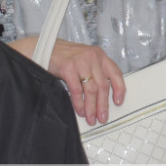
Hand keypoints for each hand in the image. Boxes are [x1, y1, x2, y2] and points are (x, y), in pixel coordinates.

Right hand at [11, 37, 125, 125]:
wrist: (46, 48)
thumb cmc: (66, 56)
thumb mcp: (85, 60)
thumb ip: (95, 73)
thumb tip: (101, 97)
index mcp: (100, 55)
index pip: (115, 73)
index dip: (119, 88)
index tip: (118, 101)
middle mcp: (93, 57)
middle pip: (103, 85)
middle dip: (103, 104)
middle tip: (102, 117)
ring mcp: (81, 62)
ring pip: (91, 90)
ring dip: (91, 107)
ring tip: (91, 117)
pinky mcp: (69, 68)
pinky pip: (77, 90)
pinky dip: (79, 103)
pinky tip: (80, 110)